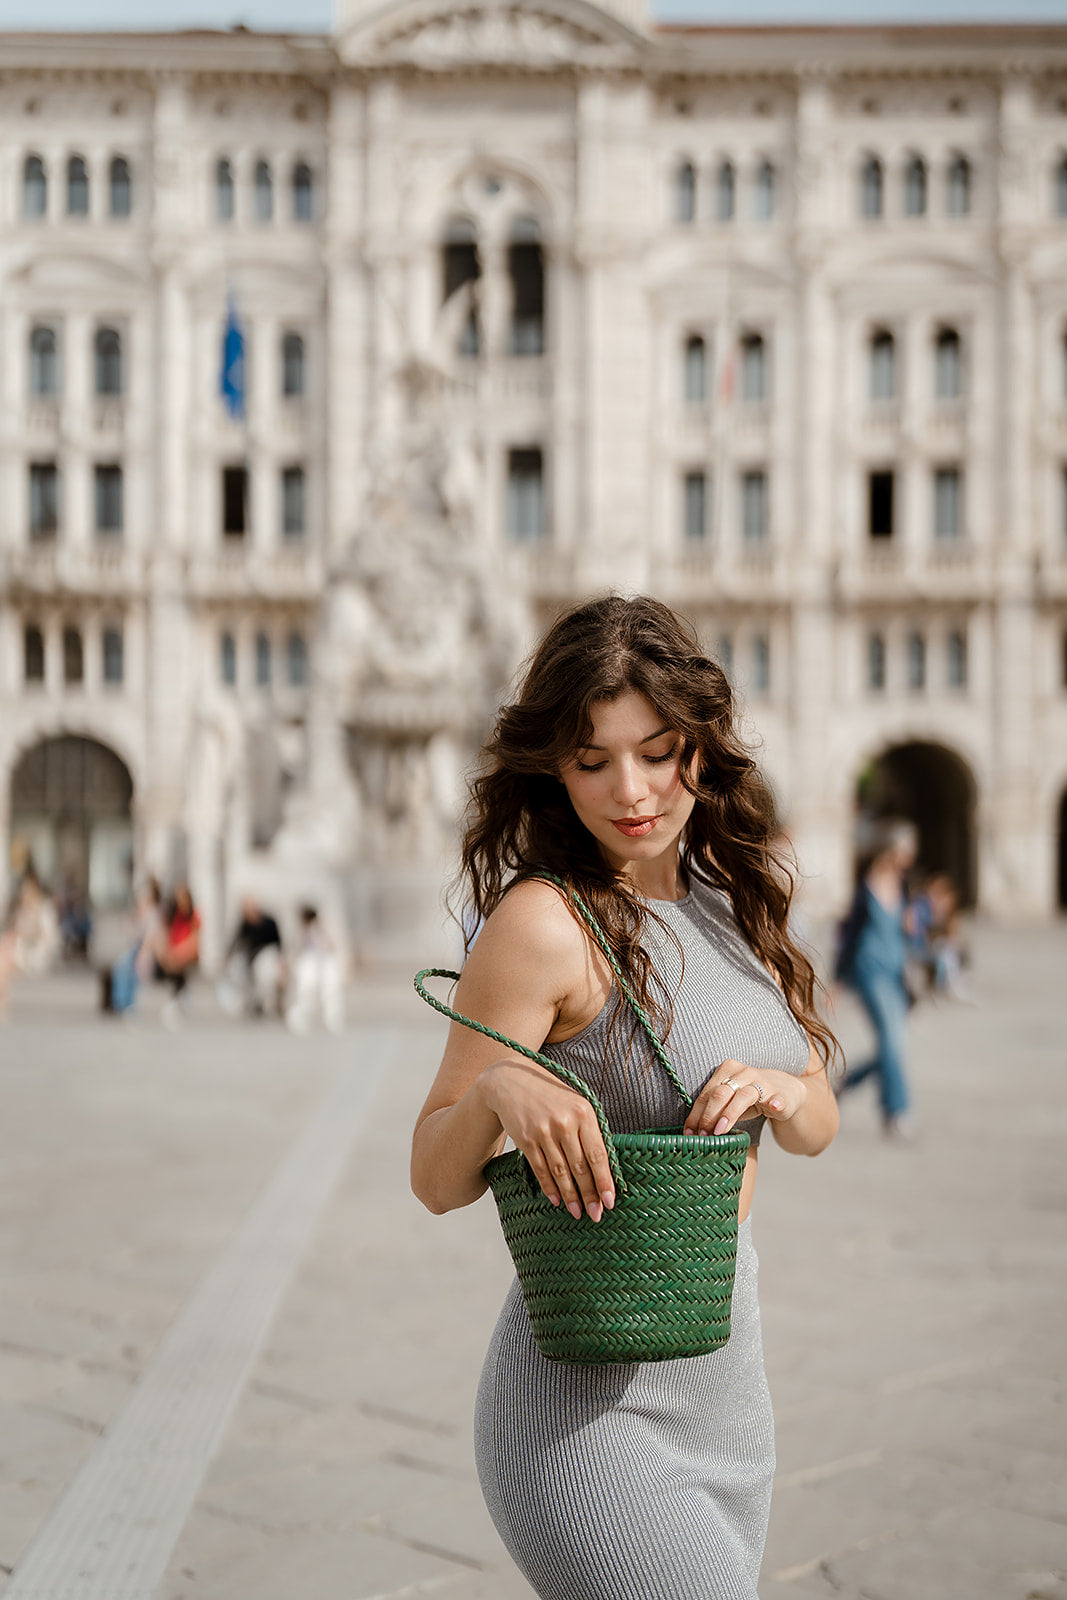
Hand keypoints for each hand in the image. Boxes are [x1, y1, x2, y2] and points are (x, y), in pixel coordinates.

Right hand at [480, 1057, 615, 1222]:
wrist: (512, 1082)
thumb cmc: (551, 1096)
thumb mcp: (576, 1104)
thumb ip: (590, 1130)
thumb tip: (604, 1168)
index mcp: (584, 1112)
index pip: (597, 1153)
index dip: (604, 1180)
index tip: (610, 1201)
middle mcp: (565, 1122)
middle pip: (580, 1167)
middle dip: (590, 1194)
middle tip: (596, 1215)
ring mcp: (544, 1131)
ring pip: (561, 1172)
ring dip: (570, 1196)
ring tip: (579, 1212)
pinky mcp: (526, 1139)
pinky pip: (541, 1169)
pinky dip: (550, 1187)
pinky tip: (557, 1200)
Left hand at [683, 1058, 808, 1137]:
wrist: (785, 1091)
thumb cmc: (749, 1098)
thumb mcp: (729, 1101)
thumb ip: (712, 1111)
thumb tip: (691, 1133)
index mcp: (727, 1070)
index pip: (707, 1093)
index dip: (696, 1114)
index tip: (689, 1133)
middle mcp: (744, 1073)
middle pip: (721, 1093)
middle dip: (708, 1116)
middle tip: (702, 1136)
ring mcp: (763, 1082)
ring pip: (744, 1096)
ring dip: (730, 1113)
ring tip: (720, 1130)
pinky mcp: (781, 1095)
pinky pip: (777, 1098)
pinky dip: (775, 1102)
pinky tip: (773, 1107)